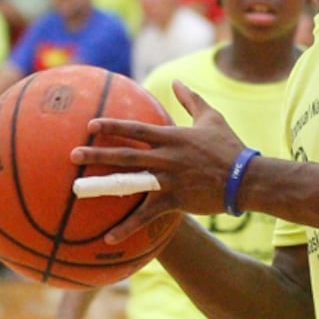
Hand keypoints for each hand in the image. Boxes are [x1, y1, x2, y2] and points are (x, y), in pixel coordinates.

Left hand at [70, 81, 243, 241]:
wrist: (246, 178)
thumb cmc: (229, 146)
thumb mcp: (212, 118)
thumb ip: (191, 99)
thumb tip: (177, 82)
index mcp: (173, 137)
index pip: (136, 129)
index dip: (112, 126)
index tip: (90, 125)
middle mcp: (167, 157)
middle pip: (126, 154)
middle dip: (97, 153)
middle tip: (73, 153)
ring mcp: (169, 180)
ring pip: (131, 181)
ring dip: (103, 185)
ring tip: (77, 189)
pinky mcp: (175, 201)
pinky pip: (147, 216)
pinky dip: (127, 226)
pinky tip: (108, 237)